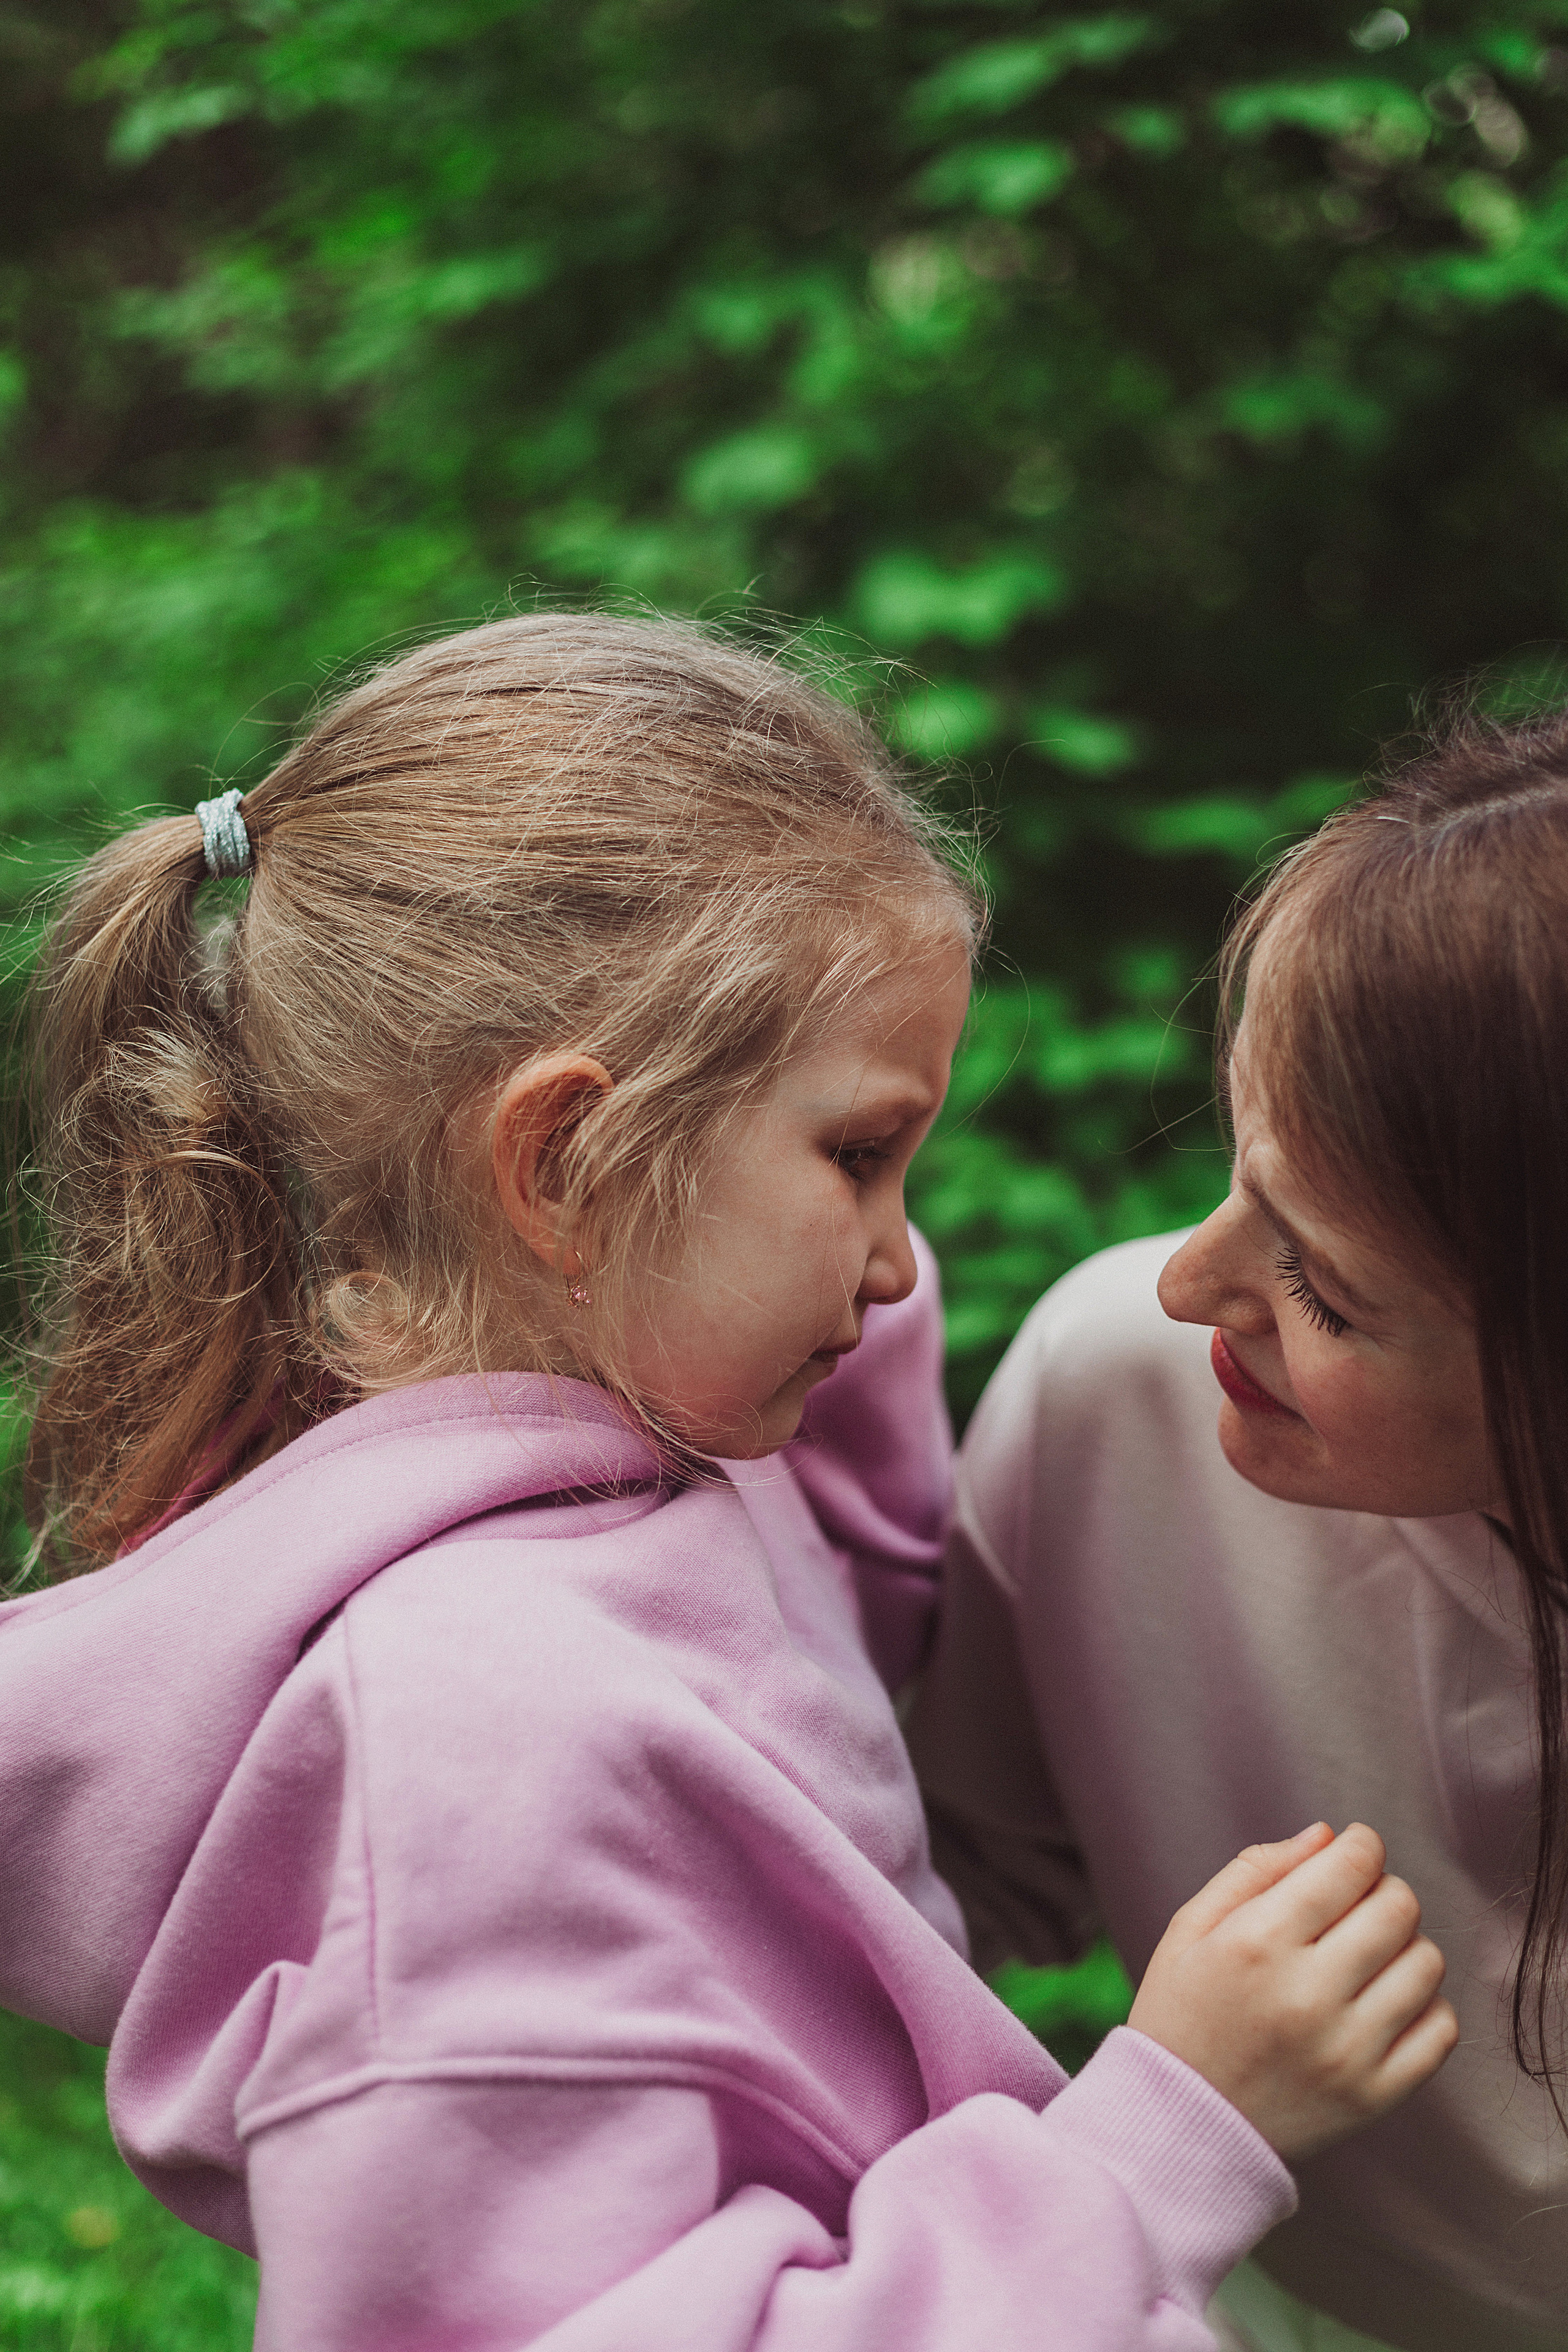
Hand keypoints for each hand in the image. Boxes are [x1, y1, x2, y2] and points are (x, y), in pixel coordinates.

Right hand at [1126, 1822, 1458, 2160]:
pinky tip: (1385, 2004)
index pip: (1349, 1866)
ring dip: (1405, 1946)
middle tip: (1358, 1904)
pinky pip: (1441, 2031)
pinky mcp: (1374, 2097)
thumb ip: (1255, 1870)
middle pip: (1398, 1908)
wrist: (1179, 2127)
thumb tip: (1326, 1836)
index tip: (1353, 1851)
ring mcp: (1347, 2051)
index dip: (1360, 1845)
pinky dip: (1425, 2006)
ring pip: (1425, 1964)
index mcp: (1257, 1943)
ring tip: (1368, 1958)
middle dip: (1384, 1889)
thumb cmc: (1182, 2016)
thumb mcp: (1190, 1928)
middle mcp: (1307, 1994)